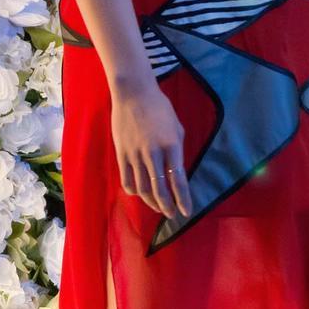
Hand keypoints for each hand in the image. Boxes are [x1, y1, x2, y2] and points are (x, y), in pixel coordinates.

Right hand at [110, 81, 191, 219]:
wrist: (133, 93)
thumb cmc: (159, 107)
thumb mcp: (176, 126)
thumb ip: (177, 150)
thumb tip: (176, 170)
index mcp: (171, 145)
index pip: (179, 180)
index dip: (183, 199)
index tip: (186, 211)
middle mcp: (153, 153)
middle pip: (160, 189)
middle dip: (167, 206)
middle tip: (172, 215)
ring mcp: (135, 154)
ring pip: (142, 188)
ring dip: (152, 202)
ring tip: (159, 207)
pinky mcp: (121, 153)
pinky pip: (127, 180)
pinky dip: (134, 191)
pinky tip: (141, 194)